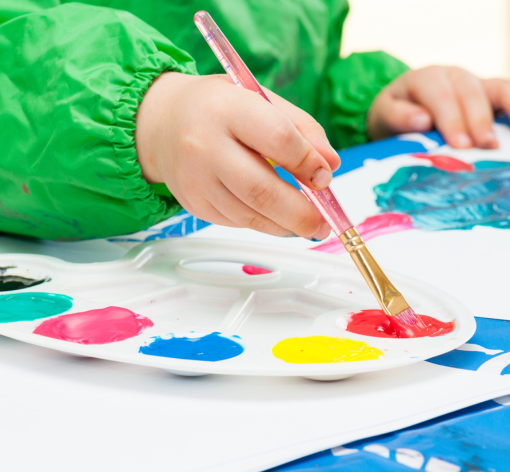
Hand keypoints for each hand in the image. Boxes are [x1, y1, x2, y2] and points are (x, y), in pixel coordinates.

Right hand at [135, 73, 339, 238]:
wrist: (164, 124)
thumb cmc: (219, 109)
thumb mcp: (261, 100)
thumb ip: (302, 128)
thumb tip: (329, 165)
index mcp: (226, 109)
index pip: (278, 139)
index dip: (308, 163)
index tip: (324, 176)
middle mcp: (204, 146)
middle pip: (262, 191)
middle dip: (301, 214)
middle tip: (322, 224)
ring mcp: (196, 180)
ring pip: (250, 216)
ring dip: (285, 225)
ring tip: (307, 225)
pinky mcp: (194, 204)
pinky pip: (237, 222)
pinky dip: (263, 223)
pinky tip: (274, 215)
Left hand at [368, 65, 509, 148]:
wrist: (399, 107)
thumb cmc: (393, 113)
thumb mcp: (384, 114)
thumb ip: (398, 116)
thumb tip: (423, 121)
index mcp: (424, 78)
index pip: (440, 96)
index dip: (451, 120)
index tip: (459, 145)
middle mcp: (452, 75)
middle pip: (469, 93)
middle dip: (477, 121)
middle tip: (483, 147)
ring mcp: (473, 81)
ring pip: (493, 90)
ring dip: (502, 113)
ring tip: (501, 141)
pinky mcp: (487, 92)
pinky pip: (505, 93)